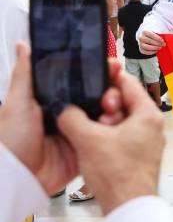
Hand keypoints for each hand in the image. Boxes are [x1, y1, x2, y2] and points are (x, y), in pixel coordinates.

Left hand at [0, 44, 125, 194]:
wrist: (17, 177)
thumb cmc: (10, 140)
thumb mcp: (17, 101)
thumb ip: (26, 73)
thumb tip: (24, 44)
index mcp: (53, 98)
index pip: (82, 79)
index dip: (97, 71)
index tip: (110, 64)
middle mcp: (68, 113)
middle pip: (99, 95)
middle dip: (111, 90)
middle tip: (114, 89)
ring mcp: (79, 131)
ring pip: (106, 114)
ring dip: (114, 109)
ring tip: (111, 108)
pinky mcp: (86, 149)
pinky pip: (105, 137)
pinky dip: (112, 131)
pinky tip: (110, 125)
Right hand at [57, 65, 164, 214]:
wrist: (128, 208)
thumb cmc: (119, 177)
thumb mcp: (87, 139)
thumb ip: (72, 117)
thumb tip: (65, 109)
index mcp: (148, 114)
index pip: (128, 82)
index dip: (107, 80)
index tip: (93, 81)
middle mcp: (152, 126)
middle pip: (123, 102)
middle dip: (104, 108)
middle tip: (95, 118)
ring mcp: (147, 141)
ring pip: (120, 120)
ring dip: (103, 125)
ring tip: (94, 137)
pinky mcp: (139, 156)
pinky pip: (121, 137)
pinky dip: (107, 138)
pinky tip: (95, 148)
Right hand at [138, 29, 165, 54]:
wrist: (147, 36)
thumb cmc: (154, 34)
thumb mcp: (157, 31)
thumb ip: (161, 33)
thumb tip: (167, 37)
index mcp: (145, 31)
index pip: (151, 35)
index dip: (157, 38)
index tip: (163, 41)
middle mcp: (141, 37)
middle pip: (149, 41)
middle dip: (157, 43)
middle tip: (163, 45)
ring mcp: (140, 43)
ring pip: (146, 47)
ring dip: (154, 48)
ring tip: (160, 48)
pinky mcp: (141, 49)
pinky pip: (145, 52)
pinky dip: (151, 52)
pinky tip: (156, 50)